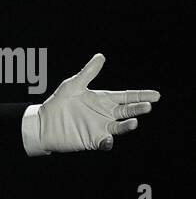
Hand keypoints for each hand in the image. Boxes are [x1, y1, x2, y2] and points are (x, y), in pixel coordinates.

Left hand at [34, 54, 158, 151]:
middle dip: (138, 109)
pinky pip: (104, 142)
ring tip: (133, 122)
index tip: (156, 95)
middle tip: (148, 106)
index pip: (127, 97)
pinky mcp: (92, 140)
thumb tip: (100, 56)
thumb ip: (88, 73)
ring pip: (119, 127)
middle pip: (127, 111)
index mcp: (103, 100)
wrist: (42, 123)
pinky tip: (108, 139)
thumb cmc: (58, 103)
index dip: (141, 96)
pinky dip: (108, 142)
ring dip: (127, 126)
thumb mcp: (73, 85)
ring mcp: (99, 127)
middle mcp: (105, 114)